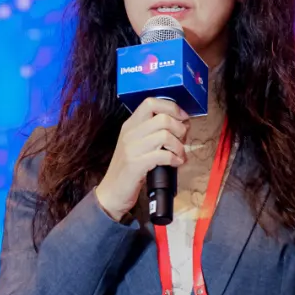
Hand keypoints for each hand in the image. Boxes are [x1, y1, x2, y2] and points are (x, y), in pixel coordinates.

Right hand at [94, 97, 189, 221]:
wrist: (111, 192)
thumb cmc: (128, 169)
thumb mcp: (137, 145)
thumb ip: (153, 132)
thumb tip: (182, 124)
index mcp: (130, 125)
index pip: (150, 102)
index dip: (171, 107)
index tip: (183, 118)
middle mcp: (130, 133)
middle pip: (162, 118)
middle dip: (180, 129)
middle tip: (182, 140)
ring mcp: (131, 149)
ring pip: (165, 135)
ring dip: (179, 146)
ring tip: (179, 154)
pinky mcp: (136, 164)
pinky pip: (162, 155)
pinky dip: (175, 159)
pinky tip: (176, 163)